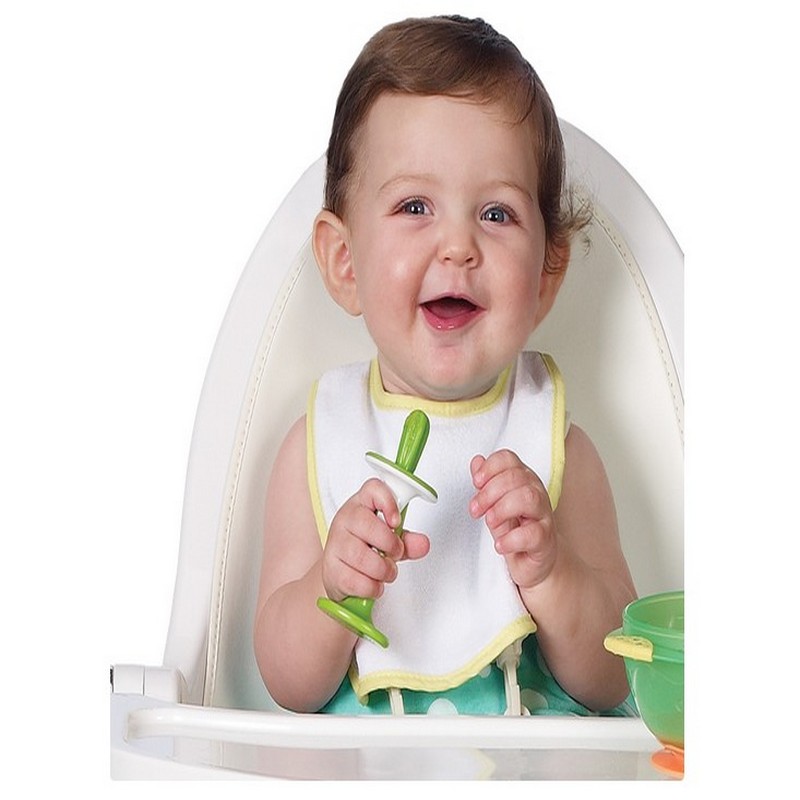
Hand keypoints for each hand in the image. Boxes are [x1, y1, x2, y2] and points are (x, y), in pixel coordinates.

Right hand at [321, 478, 429, 601]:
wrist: (339, 571)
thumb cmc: (365, 547)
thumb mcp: (389, 540)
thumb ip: (407, 540)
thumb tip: (422, 543)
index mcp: (362, 505)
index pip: (373, 489)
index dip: (388, 502)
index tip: (396, 521)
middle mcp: (345, 520)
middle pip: (368, 526)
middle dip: (390, 545)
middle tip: (396, 553)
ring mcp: (335, 544)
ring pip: (362, 557)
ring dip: (383, 570)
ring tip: (387, 571)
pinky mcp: (331, 569)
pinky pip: (356, 581)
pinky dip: (372, 587)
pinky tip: (373, 583)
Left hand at [469, 450, 556, 589]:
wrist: (533, 561)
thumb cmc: (514, 528)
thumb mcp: (494, 504)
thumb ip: (486, 484)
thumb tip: (477, 461)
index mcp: (522, 479)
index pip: (508, 459)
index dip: (490, 468)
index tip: (476, 483)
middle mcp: (536, 492)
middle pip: (516, 477)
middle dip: (489, 492)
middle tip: (475, 510)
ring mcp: (543, 515)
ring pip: (528, 498)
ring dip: (502, 509)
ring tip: (490, 521)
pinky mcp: (546, 540)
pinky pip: (533, 533)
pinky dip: (511, 539)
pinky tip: (500, 545)